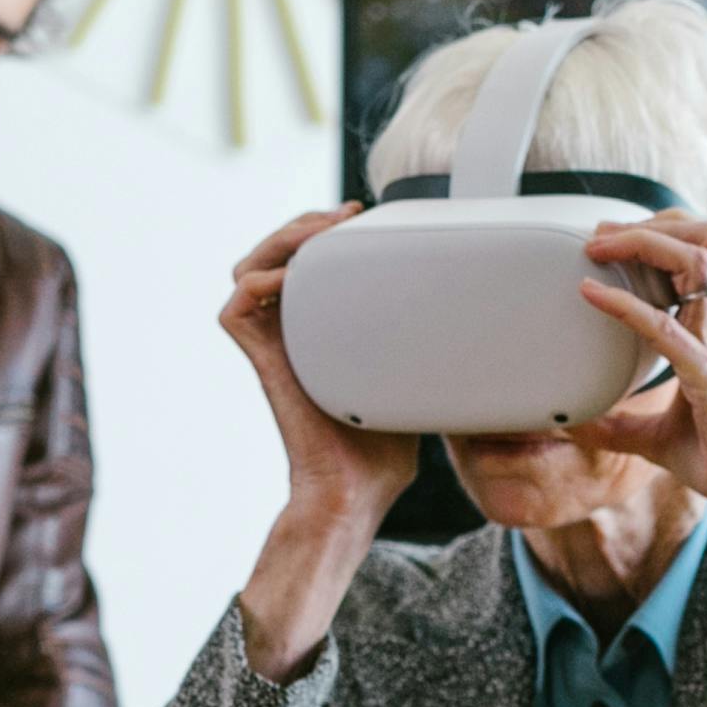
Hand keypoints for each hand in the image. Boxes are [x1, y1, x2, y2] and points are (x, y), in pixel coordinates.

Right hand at [221, 204, 420, 534]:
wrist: (358, 490)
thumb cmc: (384, 449)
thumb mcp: (410, 375)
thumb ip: (418, 340)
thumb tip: (470, 313)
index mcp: (317, 330)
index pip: (304, 263)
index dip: (324, 232)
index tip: (362, 216)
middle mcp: (288, 332)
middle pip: (272, 253)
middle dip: (304, 224)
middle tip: (343, 216)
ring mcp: (271, 345)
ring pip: (248, 268)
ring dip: (279, 240)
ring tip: (318, 233)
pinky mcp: (259, 362)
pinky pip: (236, 306)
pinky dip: (256, 280)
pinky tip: (294, 277)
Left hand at [571, 215, 706, 596]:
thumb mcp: (655, 440)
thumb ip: (618, 427)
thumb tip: (575, 425)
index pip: (693, 262)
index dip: (656, 239)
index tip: (609, 240)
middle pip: (702, 244)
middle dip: (652, 225)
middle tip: (600, 233)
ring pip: (696, 265)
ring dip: (644, 245)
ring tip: (599, 246)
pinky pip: (668, 329)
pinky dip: (627, 306)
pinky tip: (592, 294)